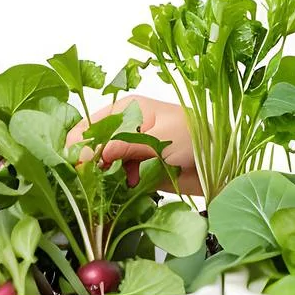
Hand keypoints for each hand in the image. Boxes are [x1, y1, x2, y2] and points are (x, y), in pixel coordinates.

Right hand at [66, 95, 201, 194]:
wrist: (221, 165)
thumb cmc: (197, 139)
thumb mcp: (158, 138)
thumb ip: (122, 145)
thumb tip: (88, 155)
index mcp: (129, 109)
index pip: (92, 124)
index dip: (79, 143)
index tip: (73, 164)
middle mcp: (127, 127)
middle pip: (94, 144)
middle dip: (88, 161)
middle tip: (86, 178)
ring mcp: (132, 148)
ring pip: (103, 162)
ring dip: (103, 174)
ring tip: (107, 183)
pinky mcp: (139, 168)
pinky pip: (117, 176)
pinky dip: (118, 183)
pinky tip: (129, 184)